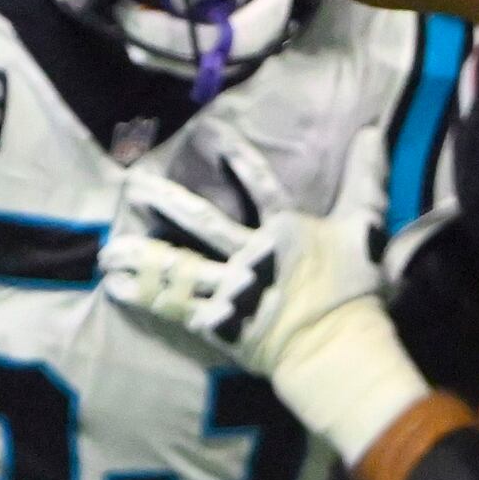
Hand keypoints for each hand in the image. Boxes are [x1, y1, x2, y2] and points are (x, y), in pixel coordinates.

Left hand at [98, 131, 374, 382]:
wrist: (336, 349)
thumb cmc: (353, 291)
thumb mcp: (365, 228)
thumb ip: (365, 180)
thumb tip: (373, 130)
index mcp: (283, 230)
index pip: (258, 184)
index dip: (238, 157)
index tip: (212, 133)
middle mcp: (248, 254)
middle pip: (199, 221)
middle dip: (163, 202)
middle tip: (130, 185)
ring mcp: (228, 289)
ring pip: (176, 265)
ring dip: (139, 255)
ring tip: (105, 250)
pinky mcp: (216, 323)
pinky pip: (173, 306)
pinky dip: (143, 296)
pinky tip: (114, 287)